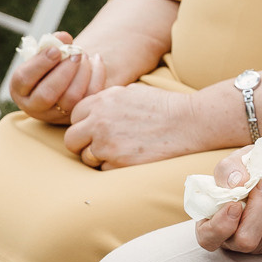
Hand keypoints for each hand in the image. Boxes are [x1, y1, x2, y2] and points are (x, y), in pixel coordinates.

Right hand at [7, 32, 108, 124]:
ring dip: (81, 74)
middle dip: (64, 71)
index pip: (24, 79)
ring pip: (70, 99)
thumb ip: (52, 43)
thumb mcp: (44, 54)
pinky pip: (89, 98)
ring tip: (84, 56)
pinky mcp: (76, 114)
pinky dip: (97, 76)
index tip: (56, 49)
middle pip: (47, 94)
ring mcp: (55, 115)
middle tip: (76, 53)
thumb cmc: (49, 65)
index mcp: (19, 89)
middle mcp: (34, 106)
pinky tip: (96, 60)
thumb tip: (62, 37)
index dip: (41, 63)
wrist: (63, 81)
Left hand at [63, 83, 206, 168]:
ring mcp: (107, 143)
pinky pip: (103, 170)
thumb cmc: (164, 106)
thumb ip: (107, 100)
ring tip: (122, 151)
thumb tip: (91, 109)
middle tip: (101, 145)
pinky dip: (114, 167)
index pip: (74, 116)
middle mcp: (99, 121)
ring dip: (99, 157)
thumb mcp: (131, 91)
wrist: (189, 122)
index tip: (96, 128)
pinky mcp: (118, 162)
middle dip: (83, 143)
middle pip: (72, 139)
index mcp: (102, 101)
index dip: (85, 124)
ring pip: (86, 158)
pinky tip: (132, 158)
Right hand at [192, 162, 261, 254]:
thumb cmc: (245, 172)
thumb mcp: (233, 164)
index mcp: (215, 225)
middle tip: (261, 182)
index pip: (209, 239)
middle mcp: (238, 240)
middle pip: (247, 240)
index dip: (221, 225)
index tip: (234, 203)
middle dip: (258, 207)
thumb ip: (229, 170)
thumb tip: (238, 182)